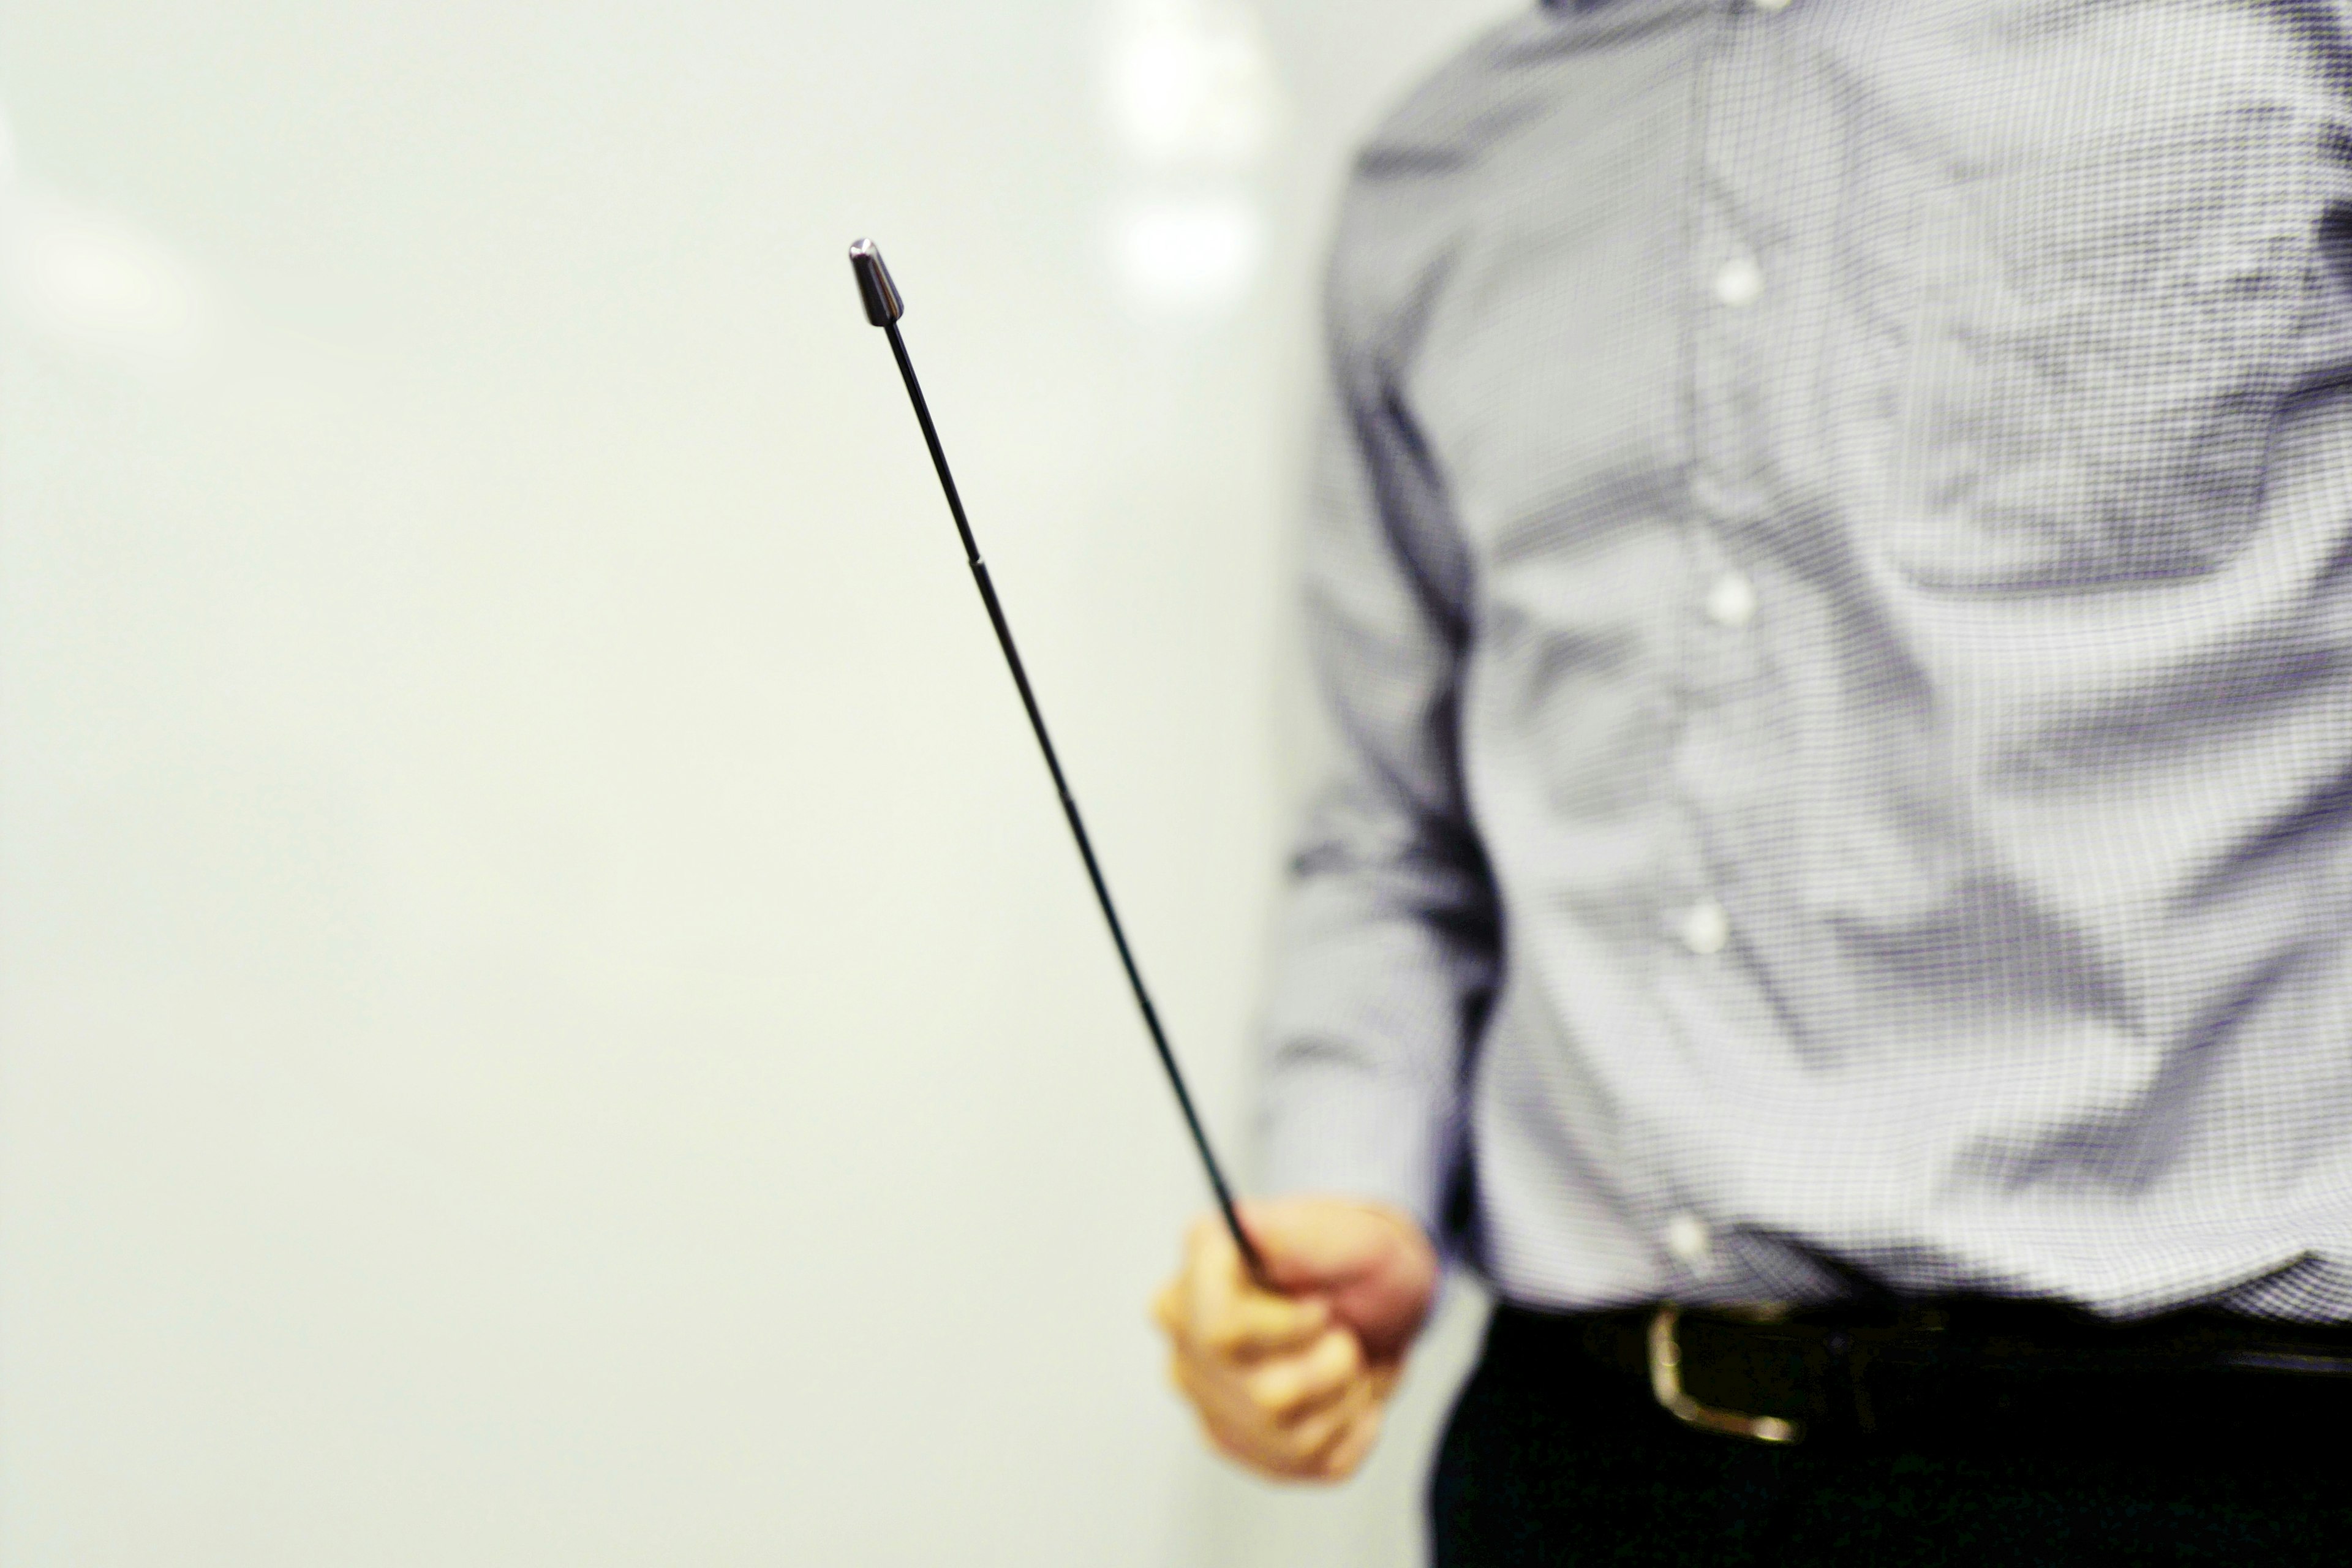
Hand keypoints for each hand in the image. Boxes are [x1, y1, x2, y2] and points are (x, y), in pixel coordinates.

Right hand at [1151, 1196, 1438, 1481]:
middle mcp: (1186, 1346)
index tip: (1320, 1304)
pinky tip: (1348, 1393)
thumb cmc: (1355, 1256)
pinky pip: (1315, 1464)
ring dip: (1347, 1394)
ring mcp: (1210, 1403)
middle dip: (1332, 1362)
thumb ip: (1292, 1230)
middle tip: (1338, 1327)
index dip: (1291, 1325)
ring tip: (1347, 1355)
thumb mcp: (1346, 1231)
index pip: (1220, 1331)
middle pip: (1269, 1395)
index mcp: (1192, 1281)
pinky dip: (1354, 1429)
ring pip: (1294, 1435)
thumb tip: (1238, 1221)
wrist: (1376, 1298)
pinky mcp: (1244, 1448)